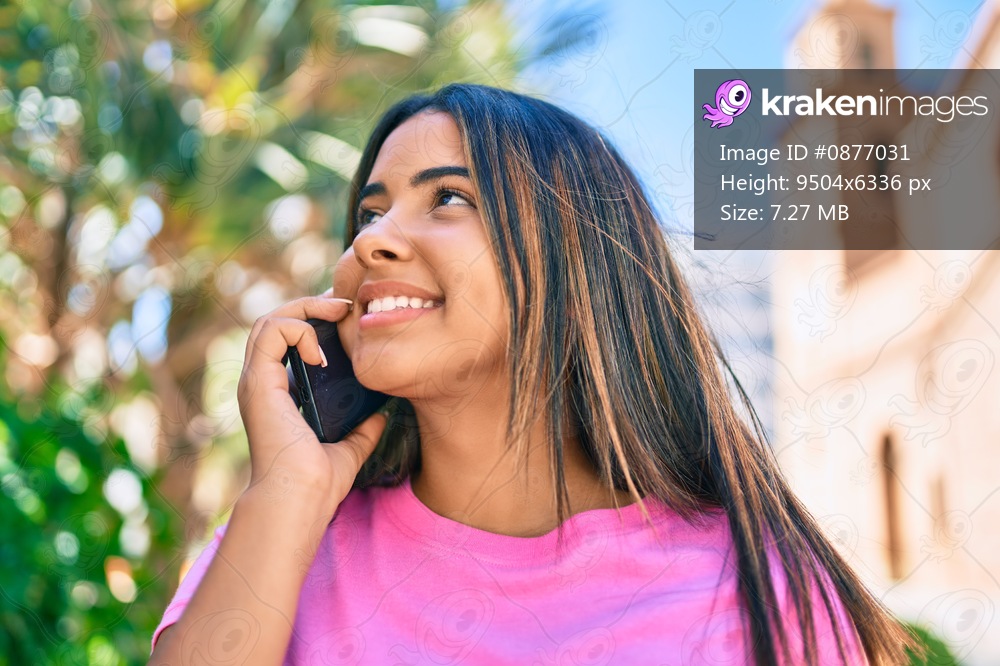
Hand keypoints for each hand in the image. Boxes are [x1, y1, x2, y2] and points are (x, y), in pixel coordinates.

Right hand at [237, 292, 386, 519]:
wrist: (300, 499)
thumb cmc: (318, 483)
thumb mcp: (349, 448)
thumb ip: (363, 430)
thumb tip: (383, 415)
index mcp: (278, 395)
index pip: (287, 342)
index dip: (315, 323)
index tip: (347, 320)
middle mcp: (262, 384)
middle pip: (275, 323)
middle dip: (310, 307)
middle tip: (345, 306)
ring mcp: (256, 381)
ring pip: (268, 320)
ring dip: (305, 308)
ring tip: (337, 313)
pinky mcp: (259, 382)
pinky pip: (272, 332)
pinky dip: (299, 329)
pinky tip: (322, 352)